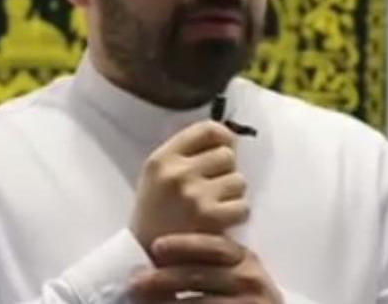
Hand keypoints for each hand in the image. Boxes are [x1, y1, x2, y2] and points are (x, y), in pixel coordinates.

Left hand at [129, 233, 282, 303]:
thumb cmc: (241, 292)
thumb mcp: (234, 270)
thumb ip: (209, 259)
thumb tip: (158, 249)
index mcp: (243, 256)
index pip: (212, 246)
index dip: (184, 244)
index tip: (156, 245)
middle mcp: (249, 277)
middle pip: (200, 275)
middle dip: (164, 278)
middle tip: (135, 282)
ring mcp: (250, 301)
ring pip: (201, 302)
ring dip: (169, 303)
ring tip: (143, 303)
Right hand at [130, 121, 248, 252]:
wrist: (144, 258)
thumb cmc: (155, 214)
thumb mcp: (158, 176)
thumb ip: (186, 155)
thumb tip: (230, 140)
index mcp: (162, 158)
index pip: (208, 129)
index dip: (224, 137)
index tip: (225, 149)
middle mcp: (177, 172)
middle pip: (227, 154)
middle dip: (226, 171)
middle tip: (214, 188)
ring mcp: (194, 195)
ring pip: (239, 180)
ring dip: (232, 194)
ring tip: (214, 206)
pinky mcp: (210, 218)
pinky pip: (243, 206)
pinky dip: (236, 215)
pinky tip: (221, 222)